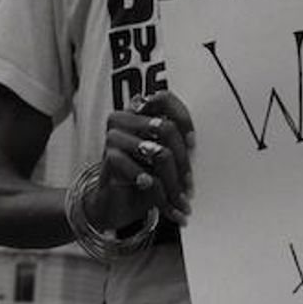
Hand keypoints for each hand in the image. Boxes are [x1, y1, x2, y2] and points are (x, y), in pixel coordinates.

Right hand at [89, 91, 194, 231]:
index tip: (193, 144)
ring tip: (180, 201)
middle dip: (183, 161)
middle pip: (166, 128)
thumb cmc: (142, 178)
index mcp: (138, 113)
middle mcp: (124, 120)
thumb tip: (194, 144)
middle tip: (189, 184)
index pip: (164, 98)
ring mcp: (114, 138)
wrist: (115, 205)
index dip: (183, 119)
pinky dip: (159, 193)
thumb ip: (175, 144)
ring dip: (174, 182)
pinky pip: (144, 172)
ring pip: (159, 153)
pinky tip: (164, 205)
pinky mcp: (109, 159)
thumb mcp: (162, 160)